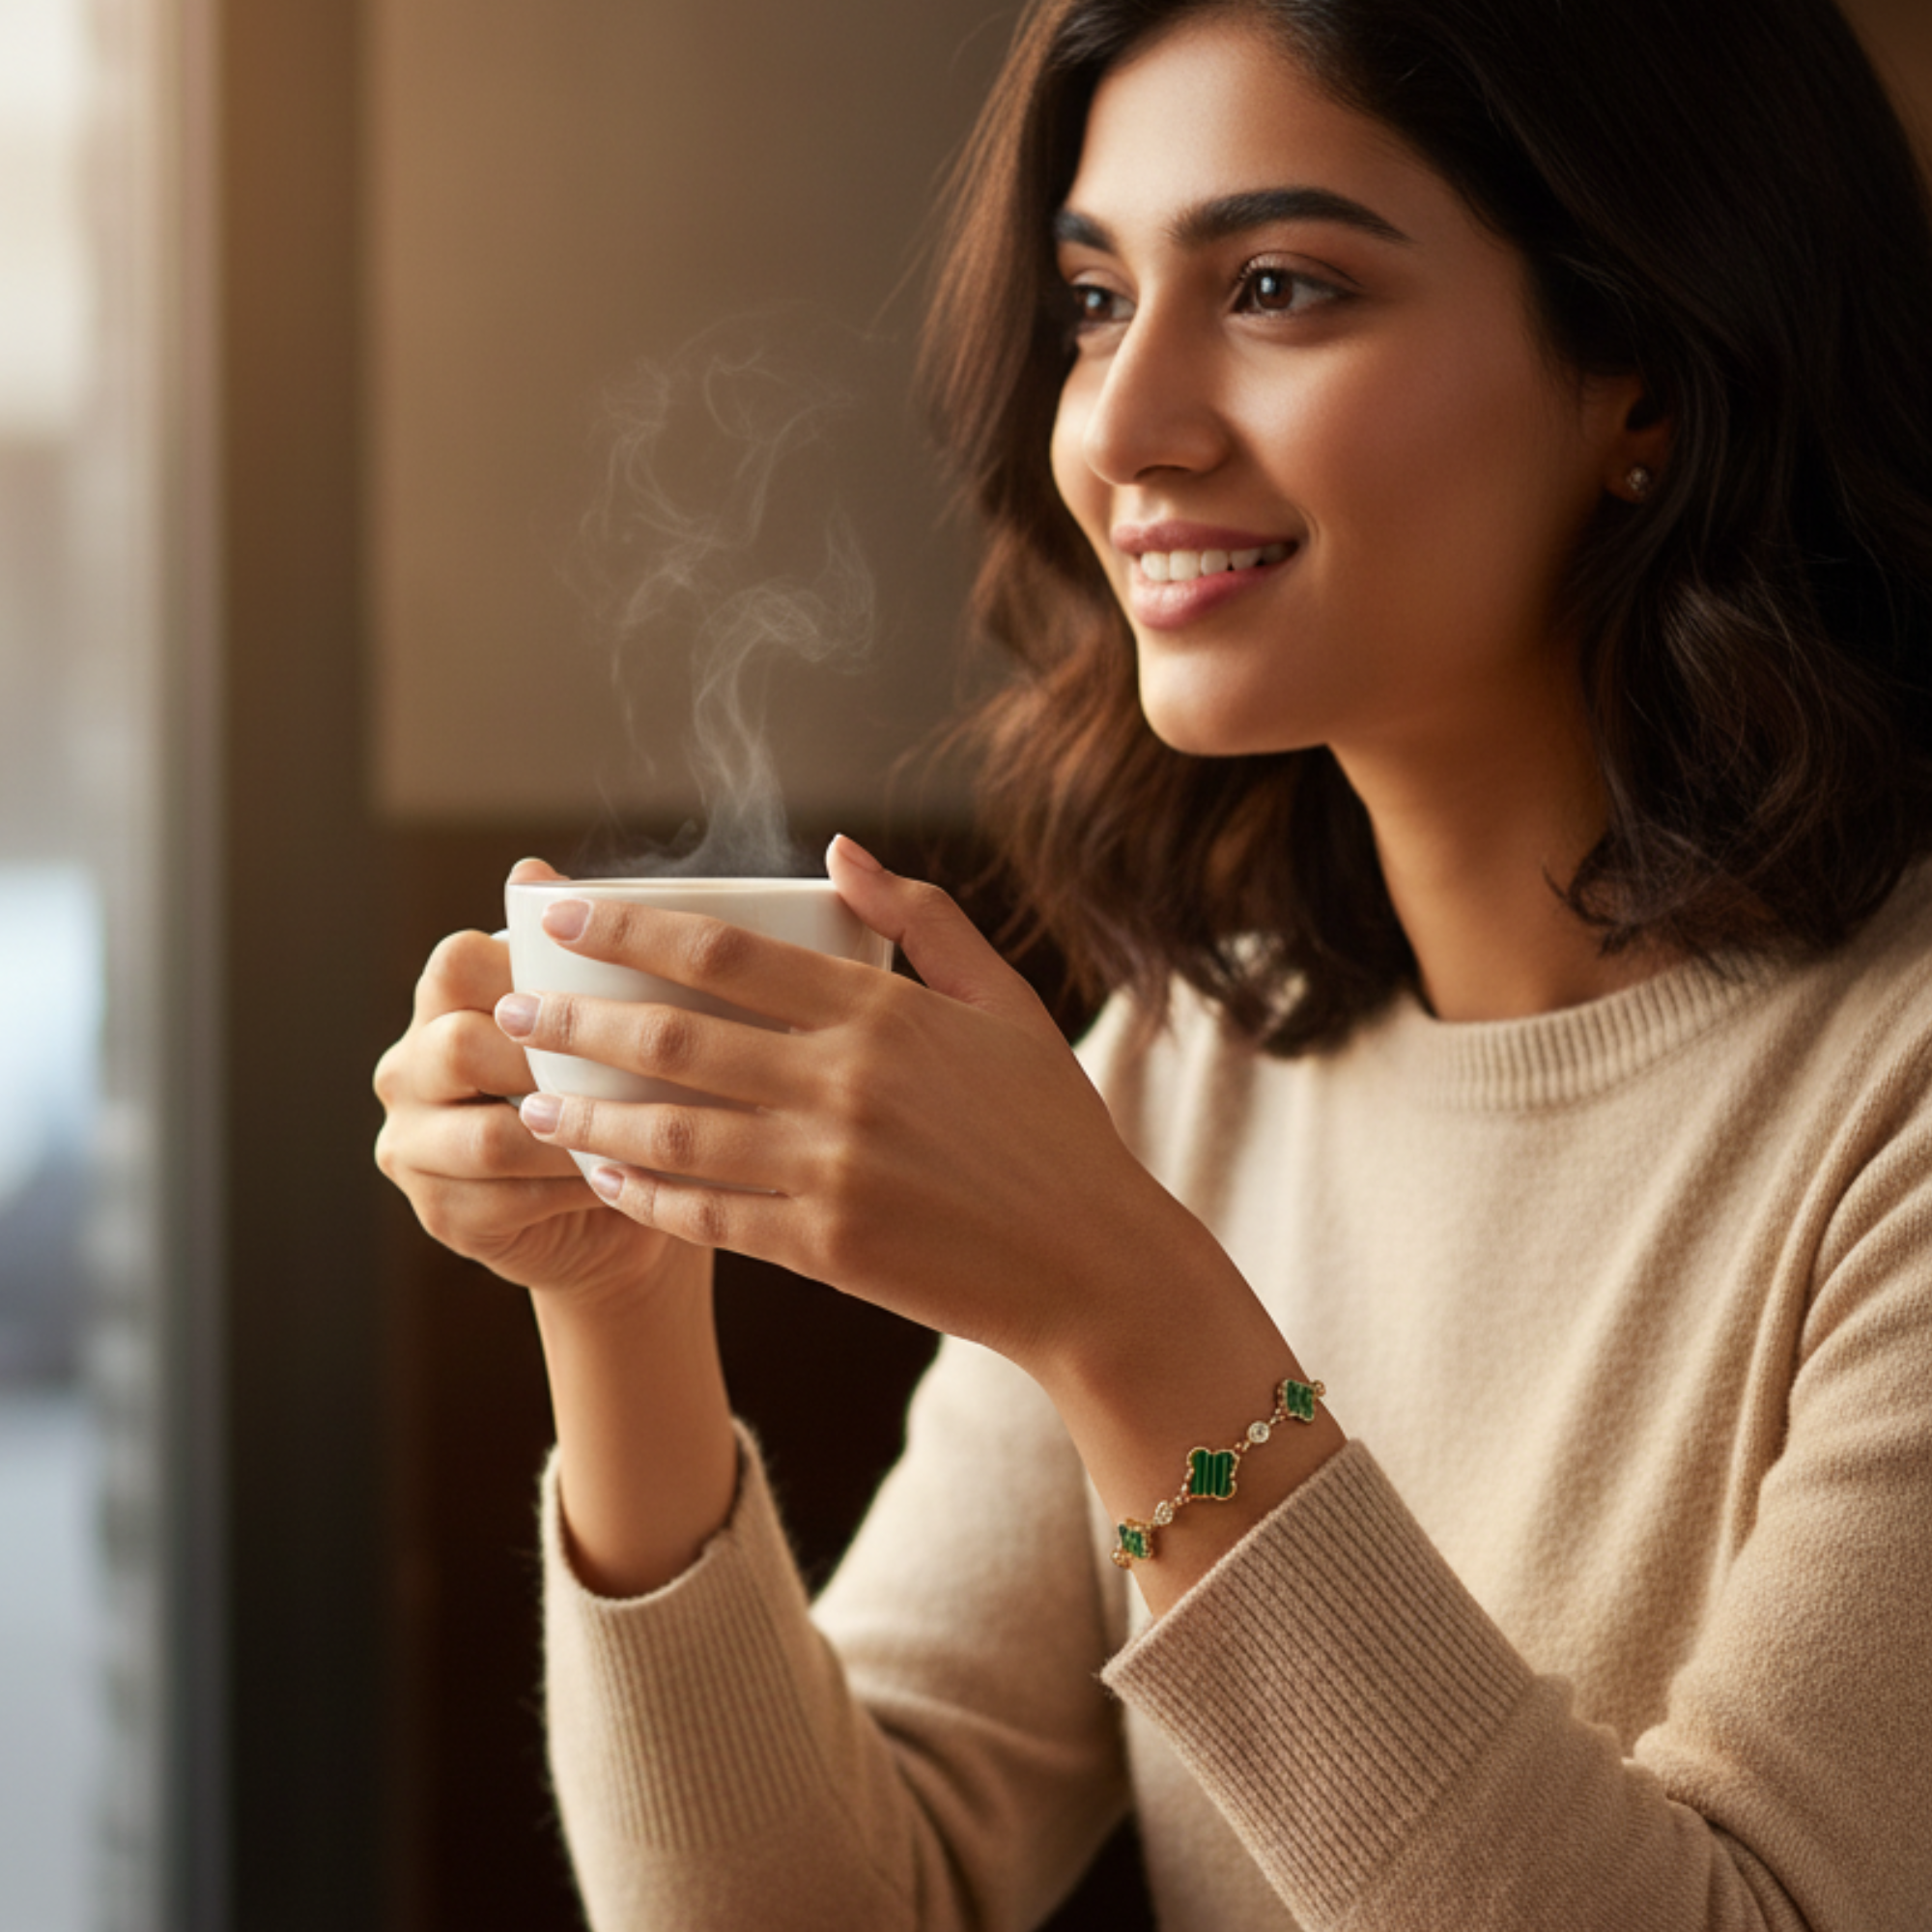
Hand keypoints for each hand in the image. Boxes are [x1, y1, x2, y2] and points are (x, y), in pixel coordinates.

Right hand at [373, 857, 694, 1304]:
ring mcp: (412, 1144)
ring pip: (485, 1137)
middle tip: (632, 1070)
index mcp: (443, 1002)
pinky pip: (504, 1199)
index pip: (458, 962)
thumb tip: (535, 867)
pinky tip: (623, 1179)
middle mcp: (408, 1067)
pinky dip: (571, 1188)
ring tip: (642, 1132)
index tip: (608, 989)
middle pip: (458, 1046)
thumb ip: (579, 952)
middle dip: (548, 1060)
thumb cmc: (618, 1090)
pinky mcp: (438, 1213)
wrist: (618, 1207)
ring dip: (571, 1134)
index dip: (528, 972)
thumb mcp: (609, 1016)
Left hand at [502, 837, 1228, 1371]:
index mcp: (884, 1012)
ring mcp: (829, 1171)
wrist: (1092, 1266)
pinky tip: (601, 1177)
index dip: (627, 929)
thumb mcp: (1006, 1004)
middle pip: (674, 1038)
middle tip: (511, 1010)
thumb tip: (839, 854)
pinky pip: (705, 1215)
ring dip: (588, 1114)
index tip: (559, 917)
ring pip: (671, 1133)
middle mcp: (844, 1084)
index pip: (724, 953)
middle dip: (577, 1020)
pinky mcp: (823, 1248)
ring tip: (532, 1100)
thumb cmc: (1053, 1128)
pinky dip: (642, 1194)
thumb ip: (924, 921)